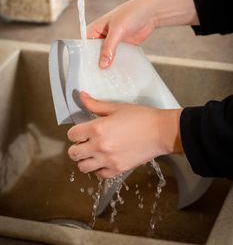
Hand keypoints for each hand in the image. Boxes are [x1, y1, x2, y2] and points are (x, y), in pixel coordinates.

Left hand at [67, 92, 182, 178]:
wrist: (160, 132)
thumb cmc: (140, 116)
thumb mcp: (116, 107)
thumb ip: (95, 104)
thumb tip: (81, 96)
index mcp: (97, 128)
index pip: (72, 135)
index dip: (75, 132)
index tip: (82, 131)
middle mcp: (99, 146)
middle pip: (73, 153)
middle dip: (76, 147)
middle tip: (85, 142)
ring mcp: (108, 160)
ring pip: (83, 167)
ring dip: (85, 159)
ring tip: (93, 152)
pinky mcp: (118, 170)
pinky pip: (99, 175)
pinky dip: (98, 169)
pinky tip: (105, 160)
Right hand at [87, 0, 198, 68]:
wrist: (151, 13)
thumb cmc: (132, 13)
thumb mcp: (117, 30)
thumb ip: (109, 47)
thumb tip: (102, 64)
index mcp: (95, 29)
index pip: (85, 45)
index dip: (85, 57)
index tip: (87, 69)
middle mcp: (101, 37)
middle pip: (94, 54)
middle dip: (96, 63)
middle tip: (96, 77)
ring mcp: (112, 43)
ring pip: (106, 58)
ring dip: (107, 66)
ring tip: (106, 78)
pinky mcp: (122, 48)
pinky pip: (117, 59)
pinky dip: (117, 65)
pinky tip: (118, 73)